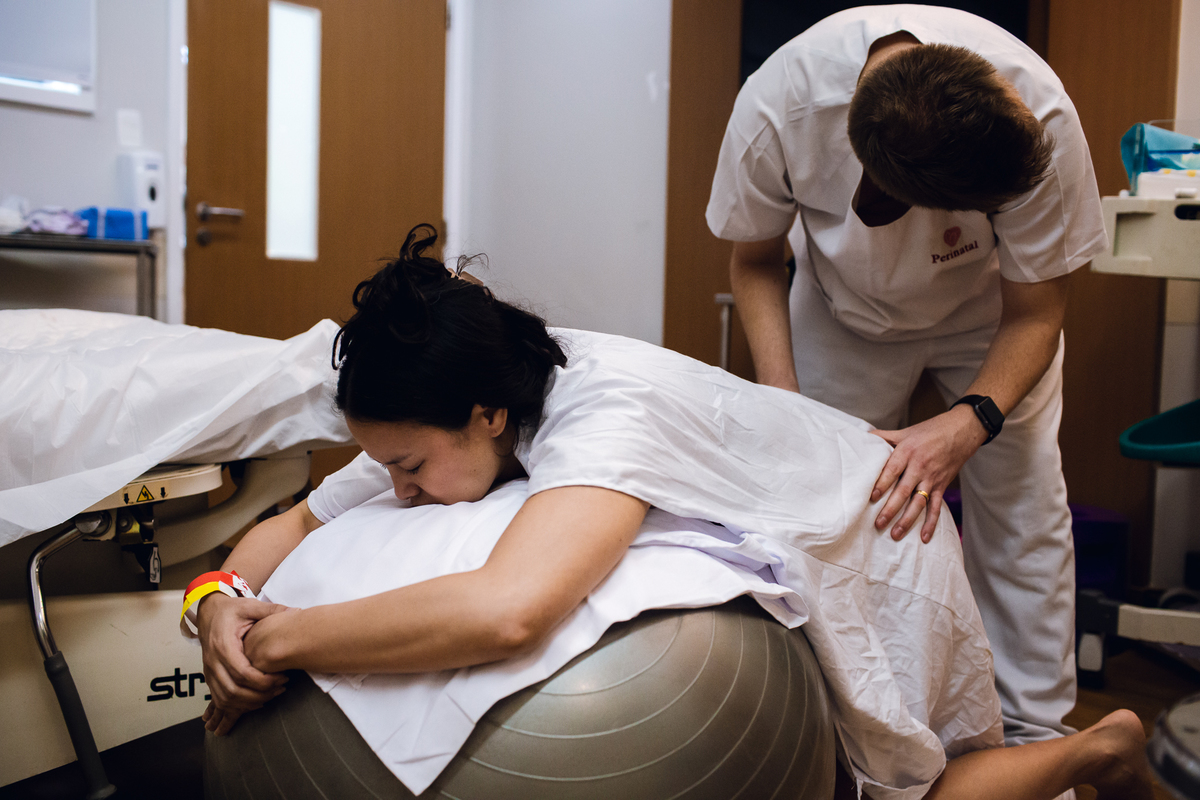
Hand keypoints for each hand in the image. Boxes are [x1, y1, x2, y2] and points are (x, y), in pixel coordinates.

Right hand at [197, 594, 290, 729]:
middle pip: (233, 691)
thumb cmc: (230, 610)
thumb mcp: (250, 606)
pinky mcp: (210, 677)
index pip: (242, 673)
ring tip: (272, 694)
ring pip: (226, 698)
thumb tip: (297, 611)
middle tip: (280, 688)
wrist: (209, 612)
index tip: (282, 678)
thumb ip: (272, 610)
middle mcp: (213, 661)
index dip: (263, 681)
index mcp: (223, 645)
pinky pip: (220, 698)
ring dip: (249, 703)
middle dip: (259, 694)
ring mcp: (209, 671)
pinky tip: (256, 700)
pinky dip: (237, 705)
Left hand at [868, 405, 986, 542]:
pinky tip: (924, 537)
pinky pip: (936, 507)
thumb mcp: (906, 431)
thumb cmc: (930, 430)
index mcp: (908, 451)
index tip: (872, 497)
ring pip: (918, 502)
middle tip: (878, 524)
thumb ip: (884, 437)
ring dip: (907, 520)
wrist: (962, 431)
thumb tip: (863, 437)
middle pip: (904, 491)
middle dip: (891, 509)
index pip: (892, 470)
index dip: (882, 483)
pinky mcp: (942, 486)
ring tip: (895, 534)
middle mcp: (920, 466)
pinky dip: (931, 523)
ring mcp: (932, 478)